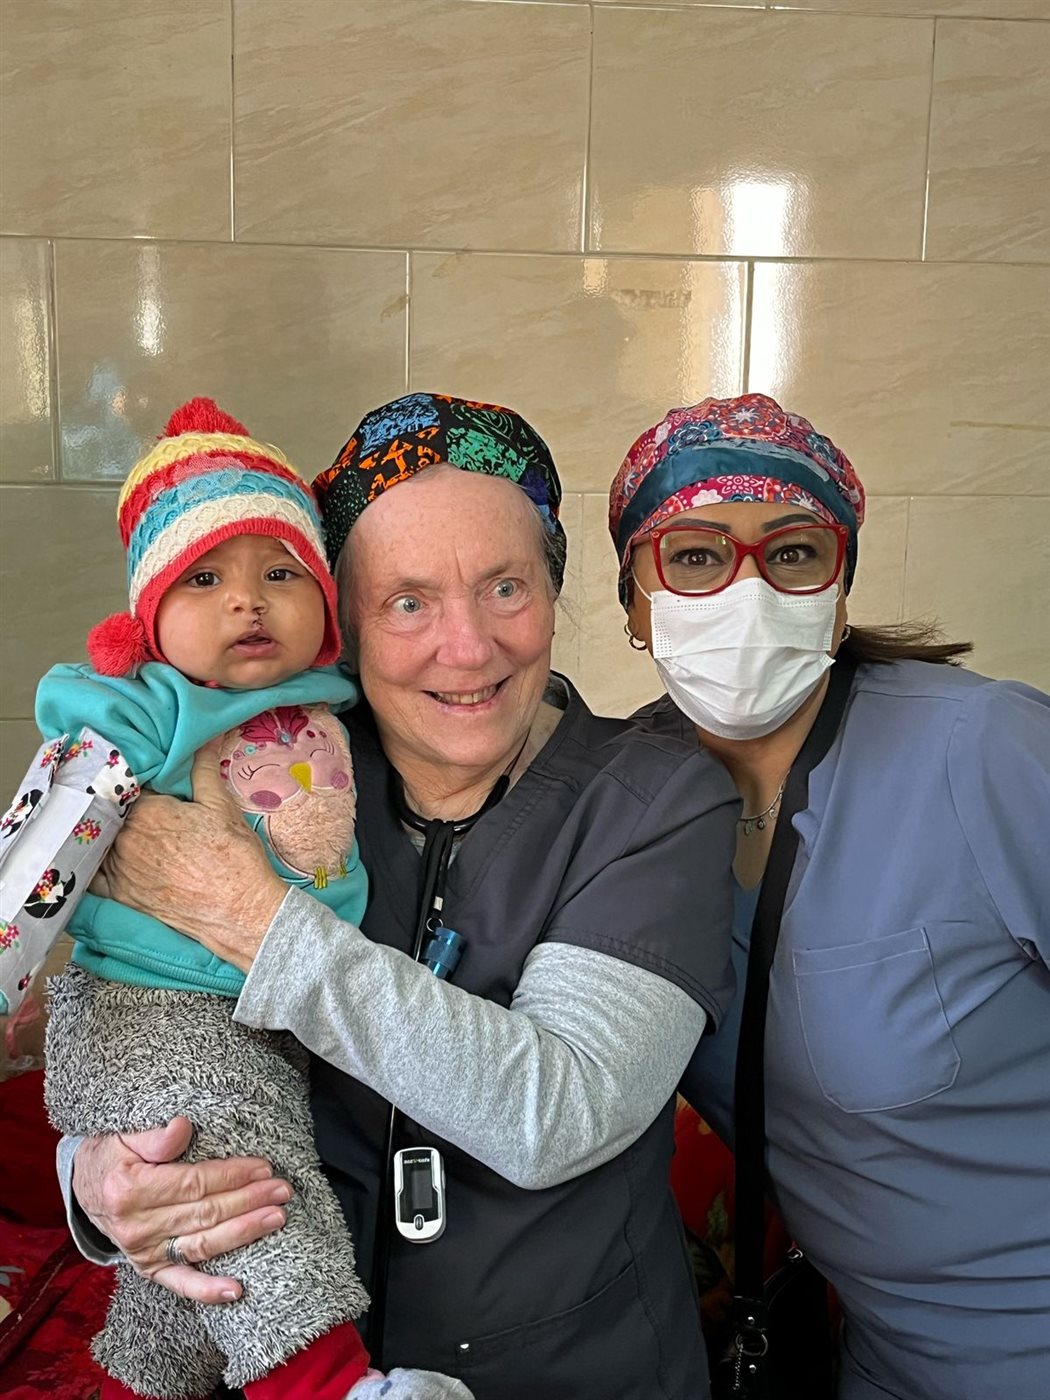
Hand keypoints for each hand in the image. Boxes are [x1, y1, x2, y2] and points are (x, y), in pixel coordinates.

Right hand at [72, 1116, 291, 1302]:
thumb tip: (183, 1126)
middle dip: (248, 1201)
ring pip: (202, 1245)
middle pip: (204, 1214)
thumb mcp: (124, 1136)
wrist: (83, 1188)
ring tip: (276, 1219)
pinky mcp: (149, 1269)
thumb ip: (156, 1137)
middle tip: (282, 1191)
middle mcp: (136, 1226)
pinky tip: (236, 1290)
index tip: (263, 1168)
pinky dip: (208, 1290)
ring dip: (243, 1233)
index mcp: (130, 1190)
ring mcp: (143, 1253)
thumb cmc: (110, 1156)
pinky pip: (181, 1283)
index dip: (231, 1175)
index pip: (194, 1183)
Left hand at [101, 742, 285, 970]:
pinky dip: (93, 863)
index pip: (130, 784)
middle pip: (113, 811)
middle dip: (123, 804)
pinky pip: (92, 876)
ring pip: (100, 839)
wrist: (239, 910)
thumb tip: (204, 739)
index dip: (138, 779)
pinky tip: (101, 857)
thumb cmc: (234, 857)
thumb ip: (203, 769)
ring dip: (108, 830)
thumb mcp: (222, 806)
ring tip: (126, 828)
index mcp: (147, 811)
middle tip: (140, 802)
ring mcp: (118, 869)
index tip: (147, 778)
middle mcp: (125, 838)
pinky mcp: (120, 896)